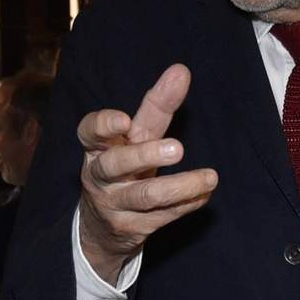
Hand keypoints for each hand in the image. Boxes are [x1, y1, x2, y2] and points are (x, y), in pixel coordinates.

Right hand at [77, 64, 217, 282]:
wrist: (103, 227)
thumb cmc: (125, 167)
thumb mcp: (136, 137)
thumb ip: (156, 106)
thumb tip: (181, 70)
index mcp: (97, 148)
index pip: (89, 132)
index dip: (103, 126)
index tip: (124, 120)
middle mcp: (100, 176)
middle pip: (114, 165)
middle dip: (145, 156)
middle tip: (178, 149)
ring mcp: (114, 205)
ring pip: (144, 196)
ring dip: (180, 186)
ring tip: (210, 177)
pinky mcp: (131, 229)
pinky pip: (162, 217)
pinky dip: (186, 204)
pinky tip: (204, 193)